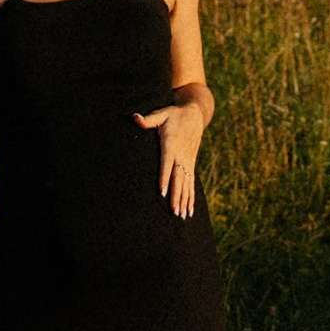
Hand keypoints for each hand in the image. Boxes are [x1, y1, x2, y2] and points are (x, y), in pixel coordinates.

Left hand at [136, 97, 204, 216]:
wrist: (194, 115)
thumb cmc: (173, 115)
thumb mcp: (161, 114)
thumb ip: (148, 119)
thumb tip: (135, 117)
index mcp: (172, 144)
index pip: (167, 163)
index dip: (164, 177)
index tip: (162, 192)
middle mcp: (181, 156)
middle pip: (178, 178)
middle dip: (176, 196)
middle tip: (173, 212)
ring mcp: (187, 162)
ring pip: (186, 184)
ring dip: (184, 201)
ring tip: (182, 216)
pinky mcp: (190, 165)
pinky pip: (191, 184)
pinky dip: (191, 198)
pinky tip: (189, 211)